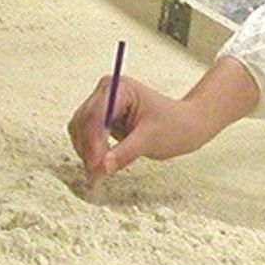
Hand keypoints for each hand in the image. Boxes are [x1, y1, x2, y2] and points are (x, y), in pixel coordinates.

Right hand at [66, 70, 230, 182]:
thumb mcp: (150, 140)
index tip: (95, 165)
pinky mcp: (102, 118)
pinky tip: (100, 165)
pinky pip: (85, 135)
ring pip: (80, 129)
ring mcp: (103, 104)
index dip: (92, 141)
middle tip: (95, 175)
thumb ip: (125, 152)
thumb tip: (103, 167)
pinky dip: (89, 151)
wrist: (185, 124)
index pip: (96, 115)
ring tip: (98, 174)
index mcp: (121, 88)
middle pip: (83, 121)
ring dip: (86, 151)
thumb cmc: (174, 125)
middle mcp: (107, 92)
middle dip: (88, 149)